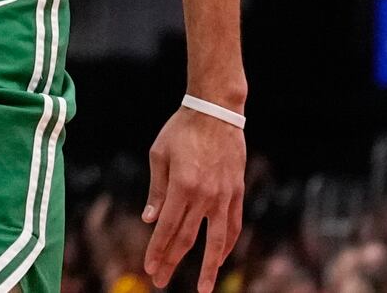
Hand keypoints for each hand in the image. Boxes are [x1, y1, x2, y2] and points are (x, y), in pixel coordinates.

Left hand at [141, 106, 244, 291]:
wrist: (216, 112)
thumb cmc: (181, 130)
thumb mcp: (159, 155)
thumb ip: (156, 190)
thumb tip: (150, 220)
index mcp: (181, 185)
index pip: (167, 228)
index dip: (157, 250)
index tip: (149, 267)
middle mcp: (204, 195)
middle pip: (186, 238)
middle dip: (172, 261)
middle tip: (160, 281)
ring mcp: (223, 196)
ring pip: (216, 240)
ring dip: (209, 267)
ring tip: (204, 287)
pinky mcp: (236, 192)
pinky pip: (233, 225)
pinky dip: (227, 244)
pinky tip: (221, 257)